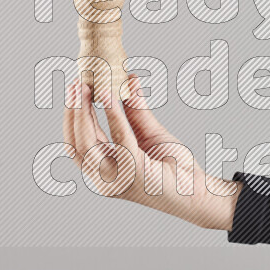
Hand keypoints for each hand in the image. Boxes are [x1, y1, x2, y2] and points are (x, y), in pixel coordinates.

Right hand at [63, 75, 240, 230]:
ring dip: (84, 112)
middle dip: (73, 111)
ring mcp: (117, 179)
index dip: (71, 116)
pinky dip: (113, 115)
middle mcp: (104, 178)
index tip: (74, 89)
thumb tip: (129, 79)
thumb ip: (135, 109)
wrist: (198, 190)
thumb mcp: (149, 132)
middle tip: (77, 83)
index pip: (75, 143)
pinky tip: (111, 96)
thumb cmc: (174, 166)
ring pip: (88, 143)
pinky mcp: (135, 173)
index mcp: (103, 170)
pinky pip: (120, 139)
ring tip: (90, 86)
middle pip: (77, 142)